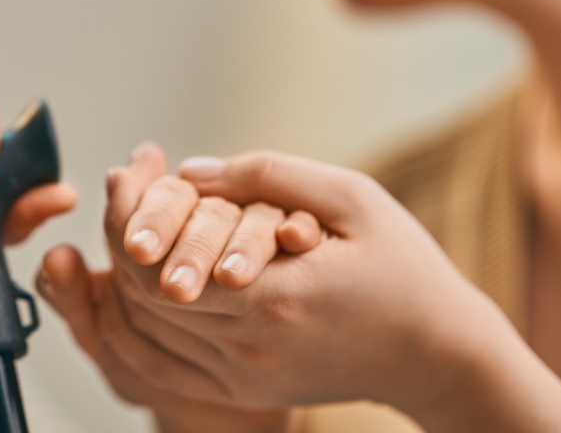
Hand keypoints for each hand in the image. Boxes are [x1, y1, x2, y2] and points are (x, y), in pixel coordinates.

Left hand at [46, 145, 560, 432]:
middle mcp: (250, 346)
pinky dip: (138, 321)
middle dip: (122, 235)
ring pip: (148, 329)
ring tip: (126, 221)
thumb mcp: (352, 199)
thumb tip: (190, 171)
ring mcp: (244, 375)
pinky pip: (165, 362)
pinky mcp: (244, 389)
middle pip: (143, 293)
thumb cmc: (403, 267)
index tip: (125, 172)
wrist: (438, 355)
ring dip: (124, 275)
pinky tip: (135, 280)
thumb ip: (269, 176)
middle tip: (122, 189)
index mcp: (276, 297)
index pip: (160, 262)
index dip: (130, 214)